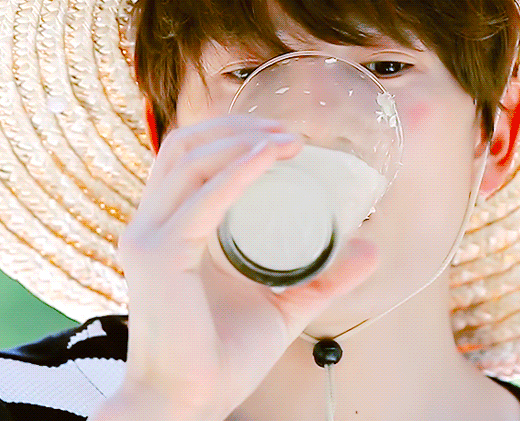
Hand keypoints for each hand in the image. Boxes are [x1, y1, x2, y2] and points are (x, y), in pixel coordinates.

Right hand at [95, 115, 379, 420]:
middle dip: (237, 127)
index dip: (231, 135)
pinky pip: (202, 199)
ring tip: (287, 139)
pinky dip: (238, 171)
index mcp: (169, 230)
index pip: (189, 160)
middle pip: (184, 147)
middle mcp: (150, 226)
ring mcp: (149, 238)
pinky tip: (270, 158)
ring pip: (189, 160)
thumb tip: (369, 248)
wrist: (188, 405)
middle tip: (289, 131)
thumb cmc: (221, 358)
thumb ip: (322, 276)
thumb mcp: (282, 304)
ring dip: (241, 139)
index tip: (283, 136)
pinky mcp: (160, 257)